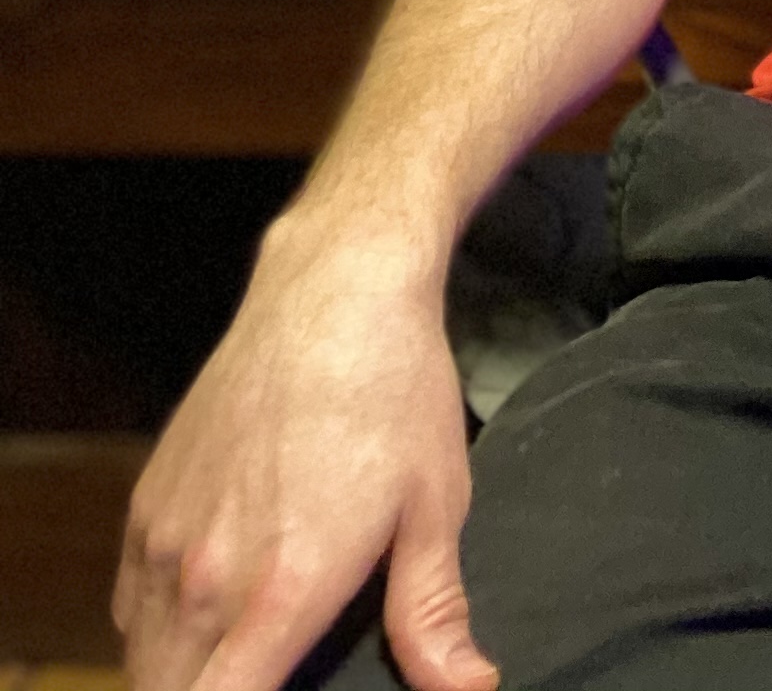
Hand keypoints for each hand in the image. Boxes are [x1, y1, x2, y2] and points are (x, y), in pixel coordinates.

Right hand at [118, 241, 490, 690]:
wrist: (331, 295)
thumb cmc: (394, 397)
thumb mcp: (436, 509)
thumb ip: (432, 615)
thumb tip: (467, 687)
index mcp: (282, 591)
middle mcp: (205, 576)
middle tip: (271, 681)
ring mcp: (164, 541)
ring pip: (143, 658)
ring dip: (180, 676)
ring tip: (241, 664)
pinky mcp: (145, 508)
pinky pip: (128, 607)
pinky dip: (156, 632)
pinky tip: (207, 619)